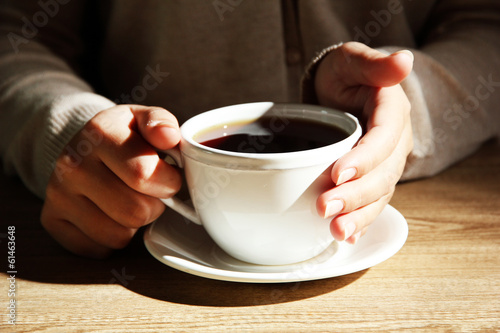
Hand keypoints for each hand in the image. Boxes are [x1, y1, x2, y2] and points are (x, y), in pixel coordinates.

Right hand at [41, 105, 181, 257]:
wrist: (83, 146)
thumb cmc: (124, 137)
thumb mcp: (144, 119)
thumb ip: (162, 123)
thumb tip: (168, 137)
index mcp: (99, 133)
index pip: (144, 174)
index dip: (169, 182)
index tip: (169, 177)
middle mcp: (72, 164)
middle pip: (135, 211)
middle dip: (155, 206)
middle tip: (151, 192)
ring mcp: (58, 194)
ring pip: (119, 235)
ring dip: (135, 224)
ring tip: (131, 200)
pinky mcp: (52, 220)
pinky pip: (100, 249)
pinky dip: (113, 238)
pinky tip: (112, 215)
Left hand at [315, 42, 413, 243]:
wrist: (341, 91)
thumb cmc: (343, 75)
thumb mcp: (353, 61)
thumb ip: (374, 64)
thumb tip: (402, 61)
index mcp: (392, 113)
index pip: (383, 139)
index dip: (364, 158)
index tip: (337, 173)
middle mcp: (394, 144)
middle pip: (382, 174)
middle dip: (355, 194)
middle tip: (324, 207)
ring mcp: (385, 165)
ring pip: (378, 195)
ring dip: (359, 216)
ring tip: (336, 230)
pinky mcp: (372, 179)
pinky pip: (371, 204)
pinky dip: (360, 221)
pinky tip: (345, 236)